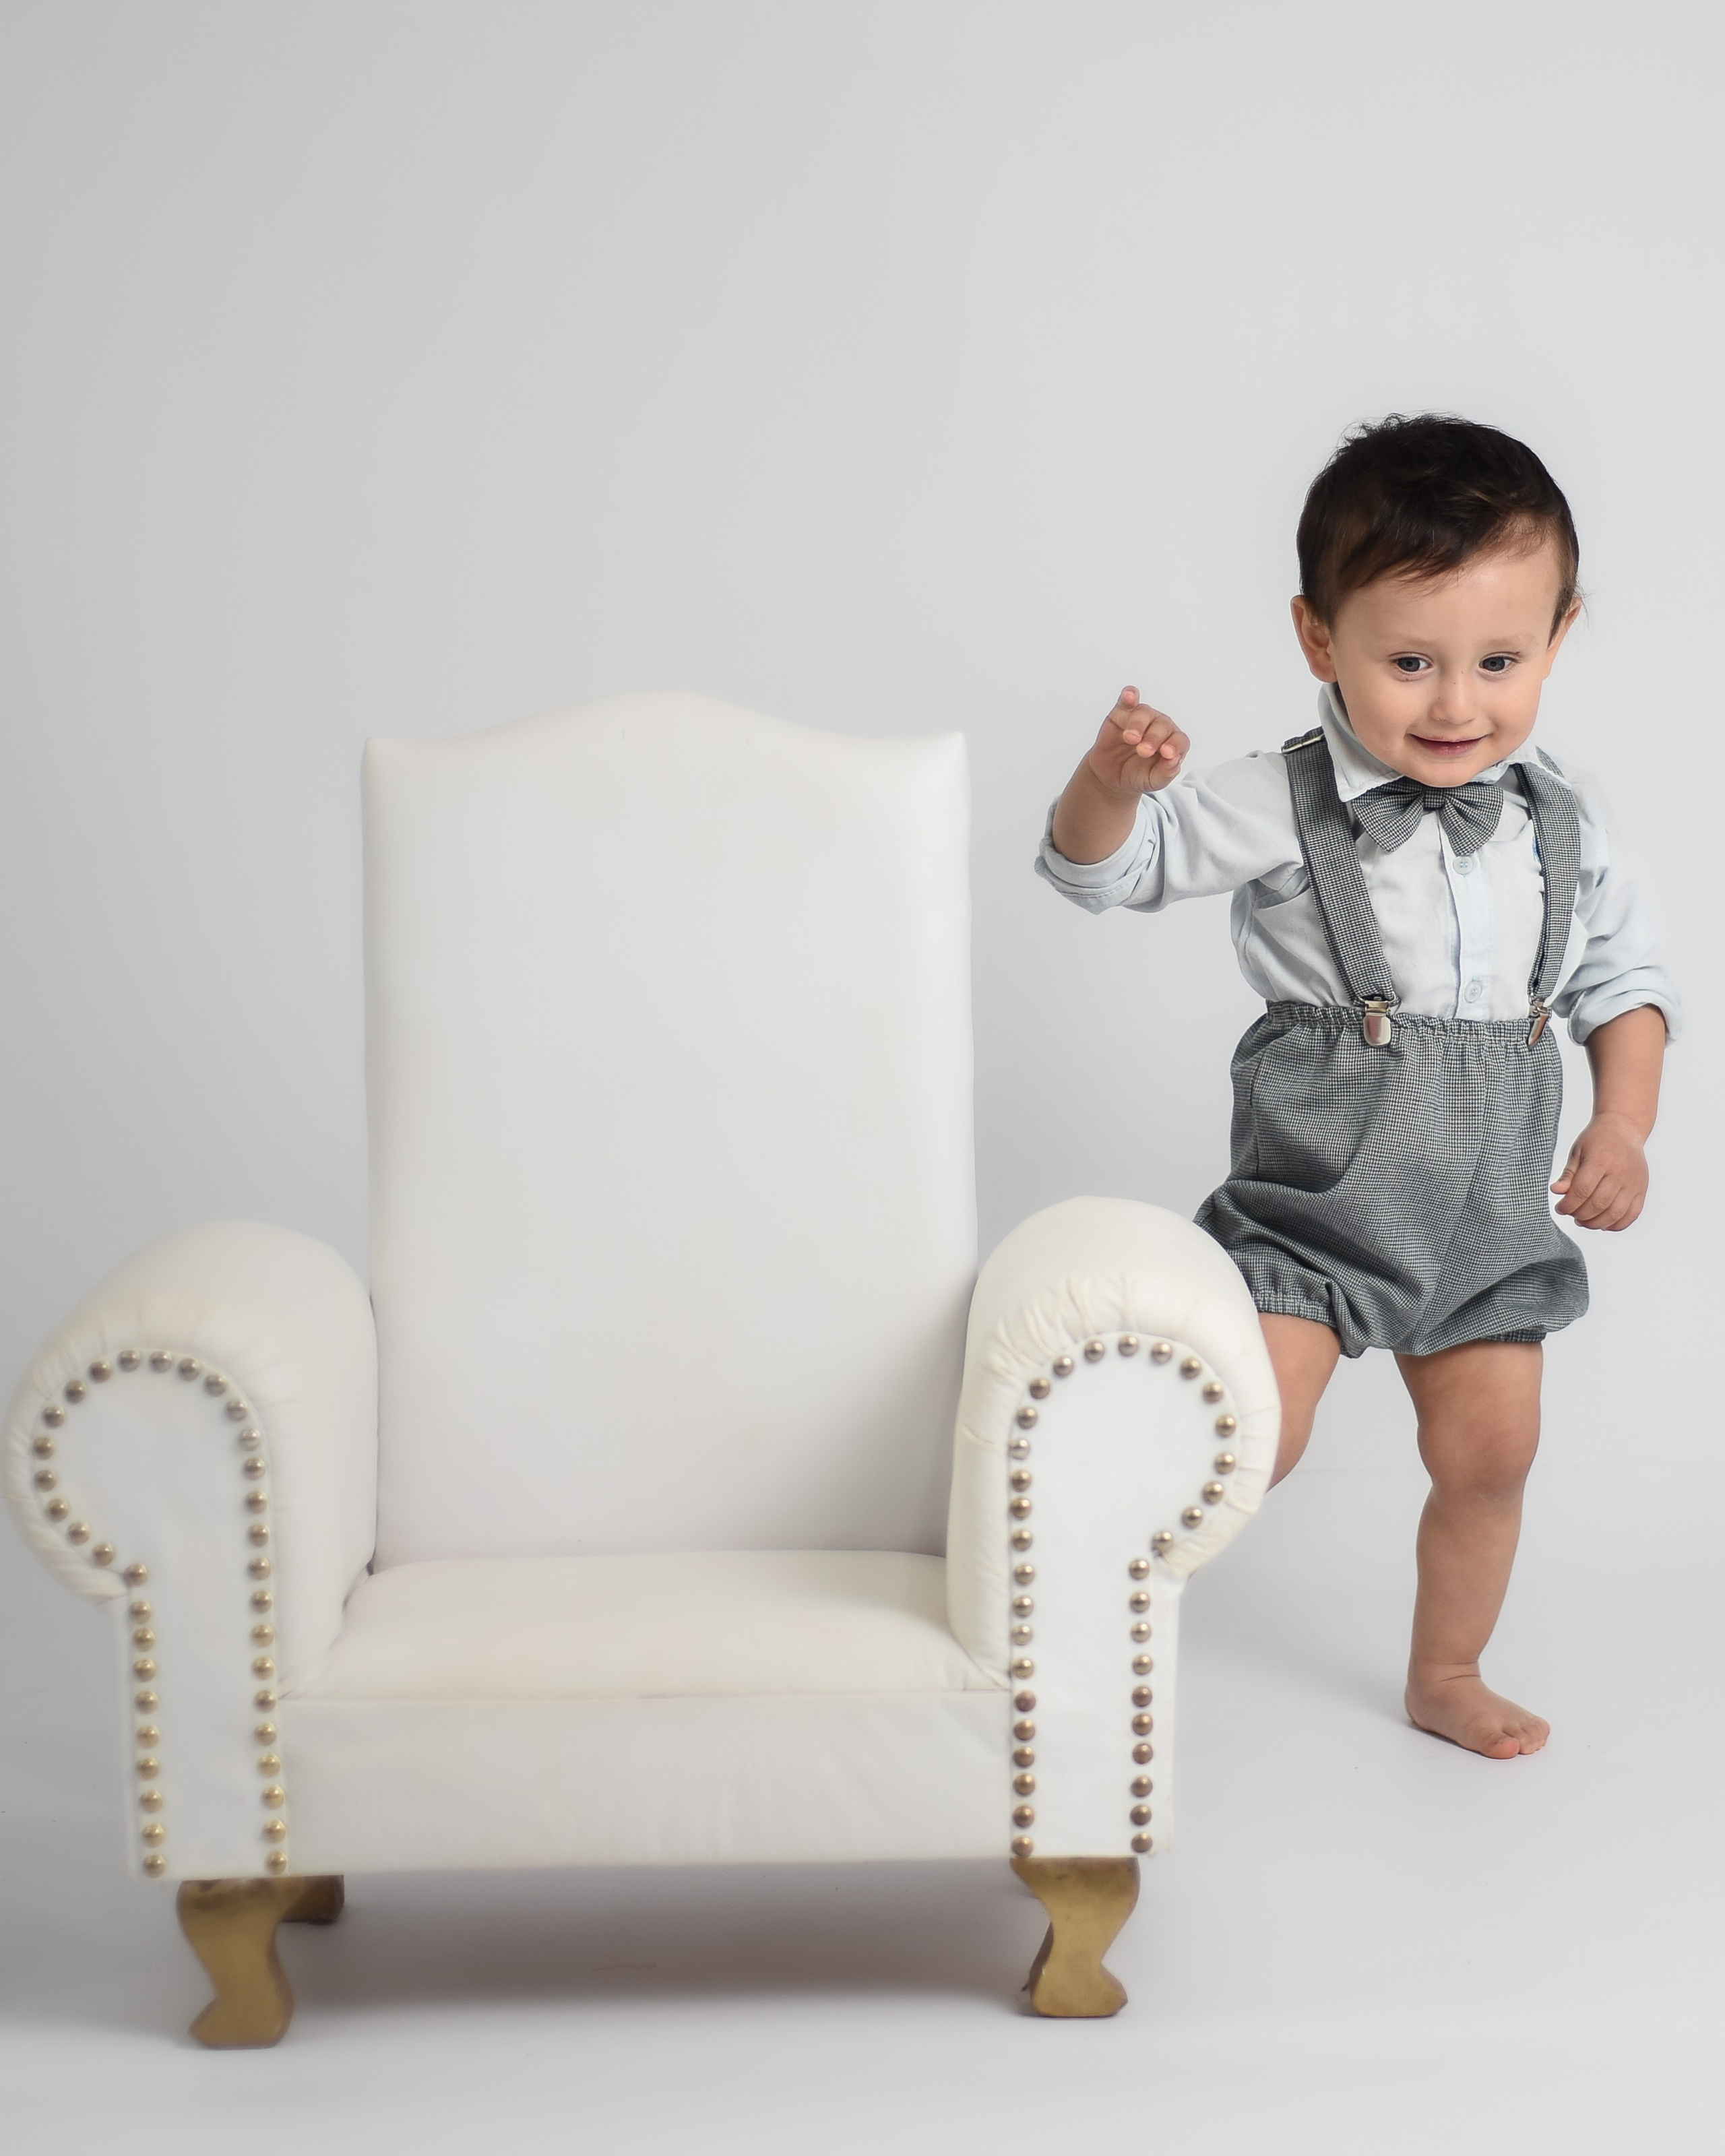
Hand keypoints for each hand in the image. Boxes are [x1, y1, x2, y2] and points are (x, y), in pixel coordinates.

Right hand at [1084, 686, 1188, 797]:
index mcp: (1171, 743)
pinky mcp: (1122, 714)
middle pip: (1162, 725)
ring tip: (1130, 738)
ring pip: (1144, 712)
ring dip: (1138, 724)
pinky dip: (1129, 695)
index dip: (1175, 745)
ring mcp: (1141, 719)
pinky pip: (1127, 700)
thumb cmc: (1137, 776)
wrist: (1111, 777)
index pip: (1179, 740)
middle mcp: (1159, 728)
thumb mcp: (1152, 782)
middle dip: (1153, 738)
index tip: (1166, 754)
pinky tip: (1129, 696)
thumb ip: (1165, 773)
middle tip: (1143, 751)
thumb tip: (1174, 760)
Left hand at [1552, 1113, 1648, 1230]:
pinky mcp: (1642, 1189)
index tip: (1559, 1208)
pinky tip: (1602, 1223)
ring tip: (1583, 1221)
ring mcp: (1634, 1182)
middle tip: (1571, 1214)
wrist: (1624, 1129)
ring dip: (1596, 1223)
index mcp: (1601, 1160)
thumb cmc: (1597, 1141)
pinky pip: (1632, 1214)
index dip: (1568, 1204)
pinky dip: (1616, 1224)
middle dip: (1580, 1214)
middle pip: (1599, 1204)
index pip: (1583, 1190)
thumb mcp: (1577, 1152)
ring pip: (1615, 1213)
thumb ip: (1568, 1174)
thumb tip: (1555, 1191)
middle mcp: (1620, 1172)